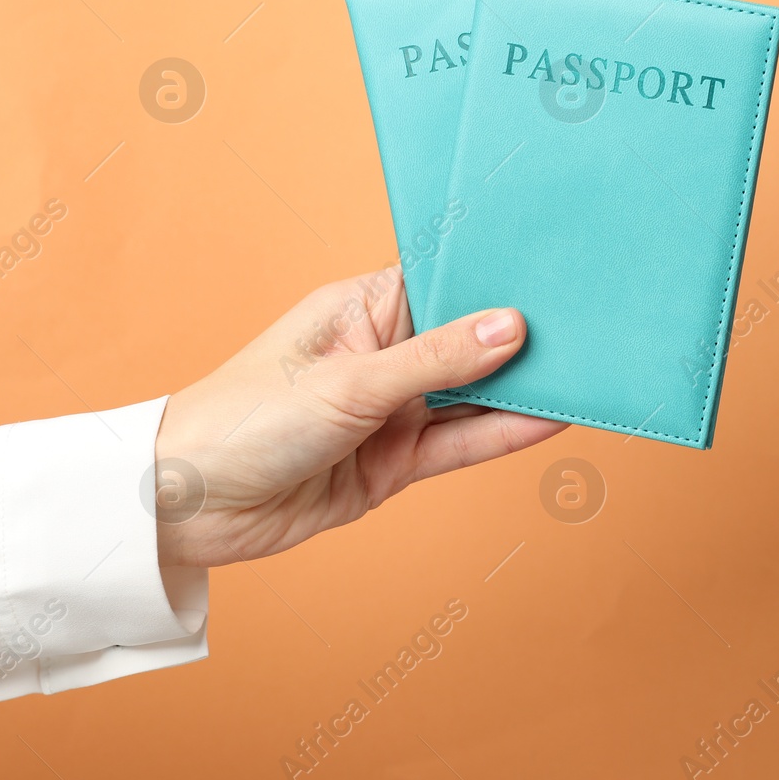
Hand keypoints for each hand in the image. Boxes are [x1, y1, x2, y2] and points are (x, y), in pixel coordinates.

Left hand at [152, 266, 565, 566]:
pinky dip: (505, 433)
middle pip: (469, 340)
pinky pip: (463, 443)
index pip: (446, 283)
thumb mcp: (349, 384)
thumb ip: (436, 359)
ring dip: (523, 388)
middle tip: (592, 324)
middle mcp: (383, 354)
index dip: (498, 279)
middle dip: (523, 336)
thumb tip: (510, 326)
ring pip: (473, 394)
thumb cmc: (243, 421)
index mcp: (363, 308)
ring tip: (590, 371)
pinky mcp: (396, 463)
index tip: (557, 271)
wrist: (186, 508)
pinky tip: (552, 418)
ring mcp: (392, 410)